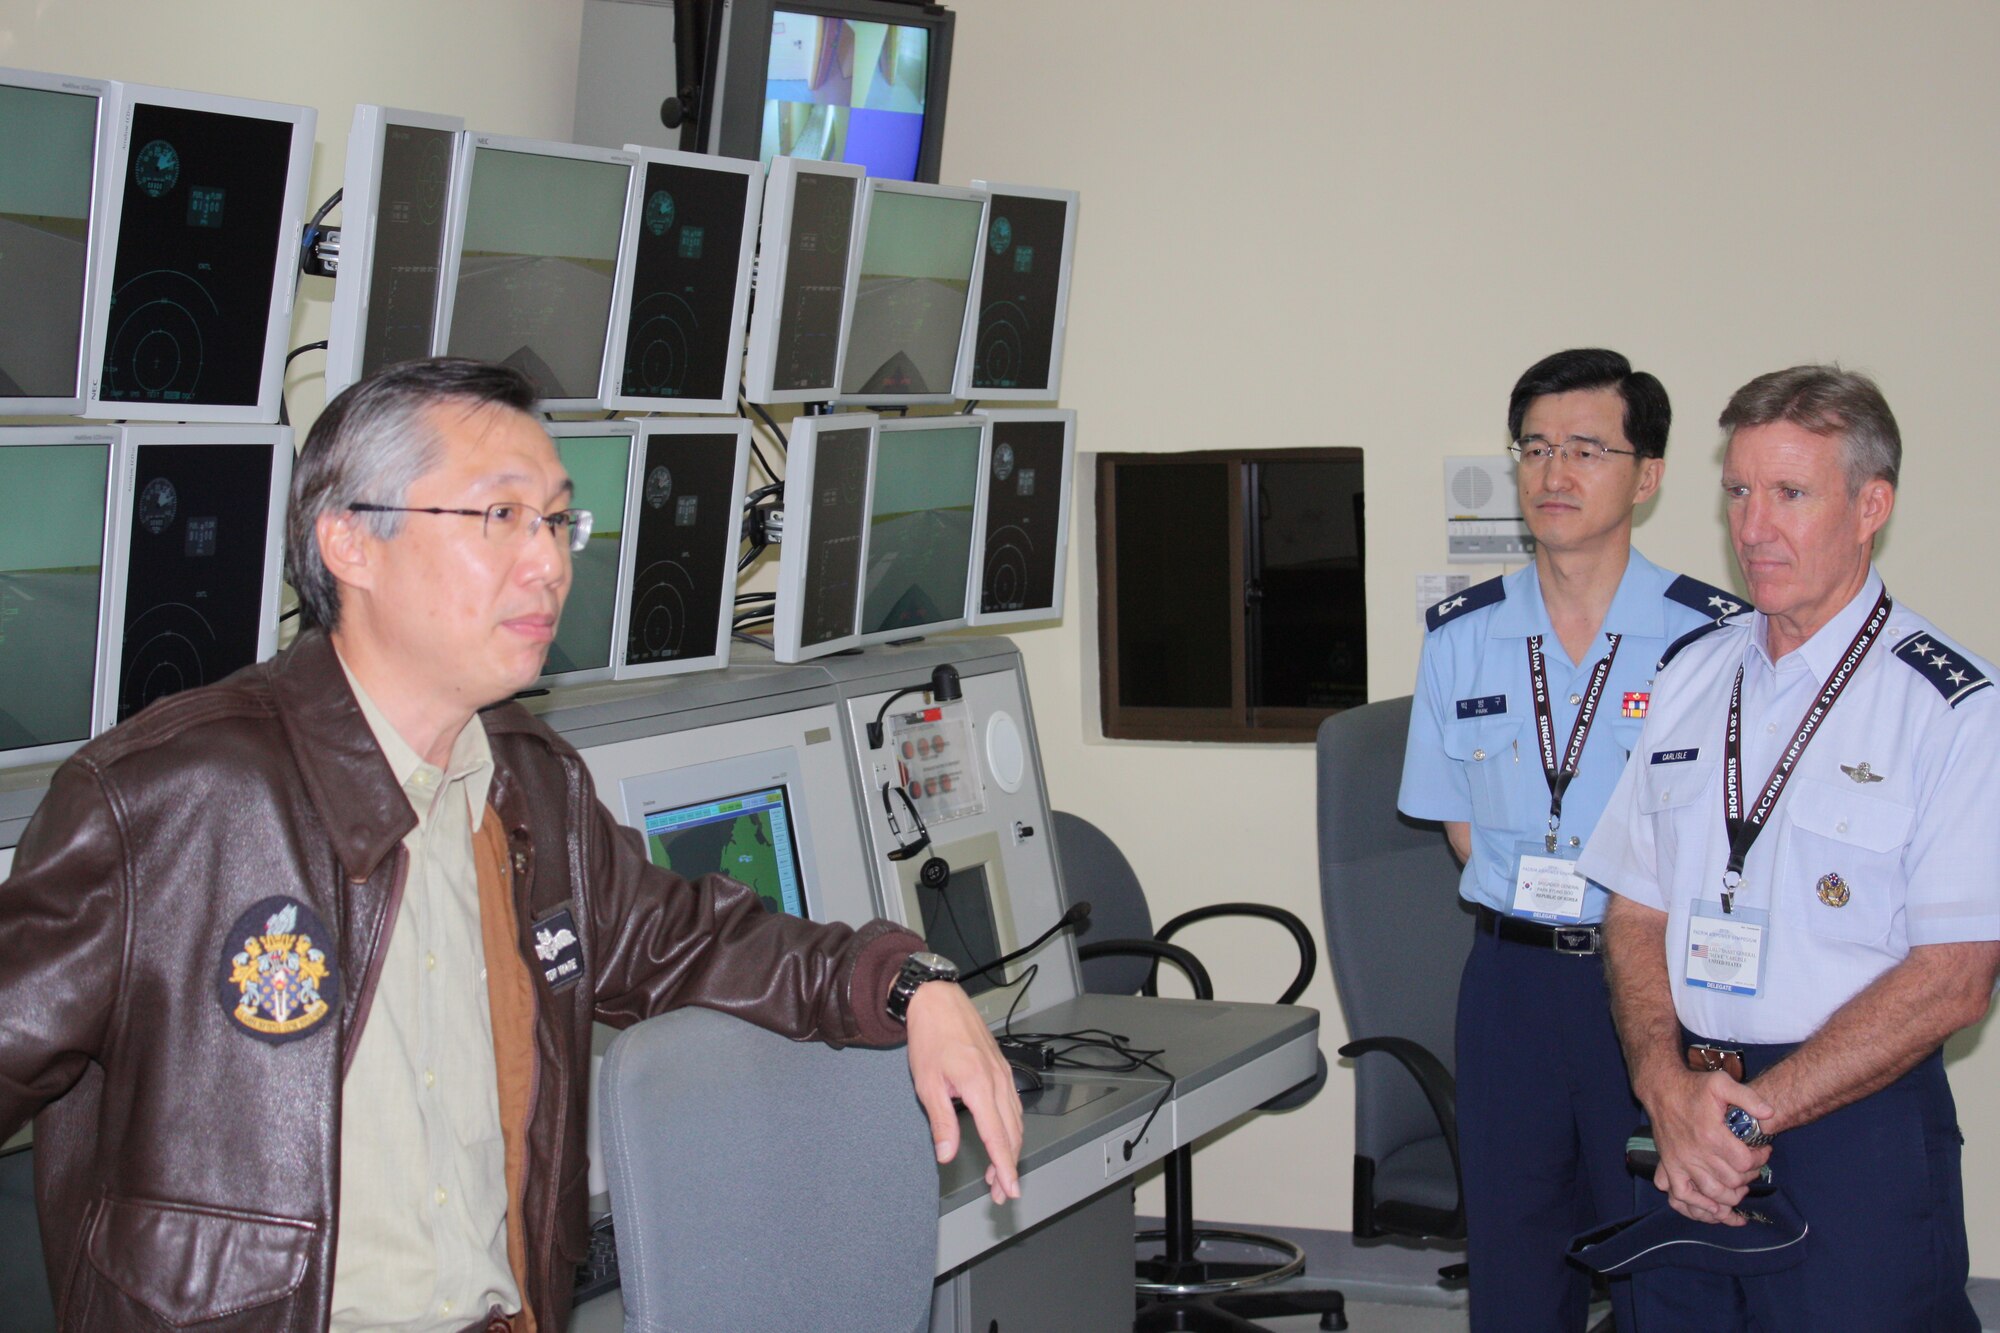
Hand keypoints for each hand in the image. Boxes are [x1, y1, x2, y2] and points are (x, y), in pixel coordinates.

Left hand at [904, 981, 1021, 1204]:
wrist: (939, 1001)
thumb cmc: (930, 1038)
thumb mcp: (927, 1084)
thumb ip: (941, 1122)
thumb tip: (946, 1153)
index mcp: (979, 1086)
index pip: (997, 1137)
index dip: (1005, 1168)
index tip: (1009, 1189)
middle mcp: (997, 1081)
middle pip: (1012, 1134)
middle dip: (1008, 1166)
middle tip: (999, 1192)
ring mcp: (1003, 1073)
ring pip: (1016, 1121)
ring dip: (1011, 1149)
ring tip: (999, 1172)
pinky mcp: (1002, 1068)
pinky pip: (1014, 1105)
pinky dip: (1012, 1128)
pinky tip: (1004, 1138)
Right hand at [1640, 1068, 1772, 1224]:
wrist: (1661, 1089)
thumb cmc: (1693, 1086)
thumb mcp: (1722, 1083)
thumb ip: (1748, 1098)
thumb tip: (1769, 1114)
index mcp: (1711, 1134)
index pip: (1745, 1162)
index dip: (1760, 1159)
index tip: (1764, 1151)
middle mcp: (1696, 1152)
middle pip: (1733, 1180)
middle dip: (1750, 1176)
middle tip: (1753, 1167)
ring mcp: (1681, 1162)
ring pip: (1713, 1193)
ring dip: (1731, 1195)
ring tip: (1740, 1186)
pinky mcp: (1670, 1165)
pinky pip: (1682, 1195)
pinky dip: (1698, 1205)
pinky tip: (1714, 1206)